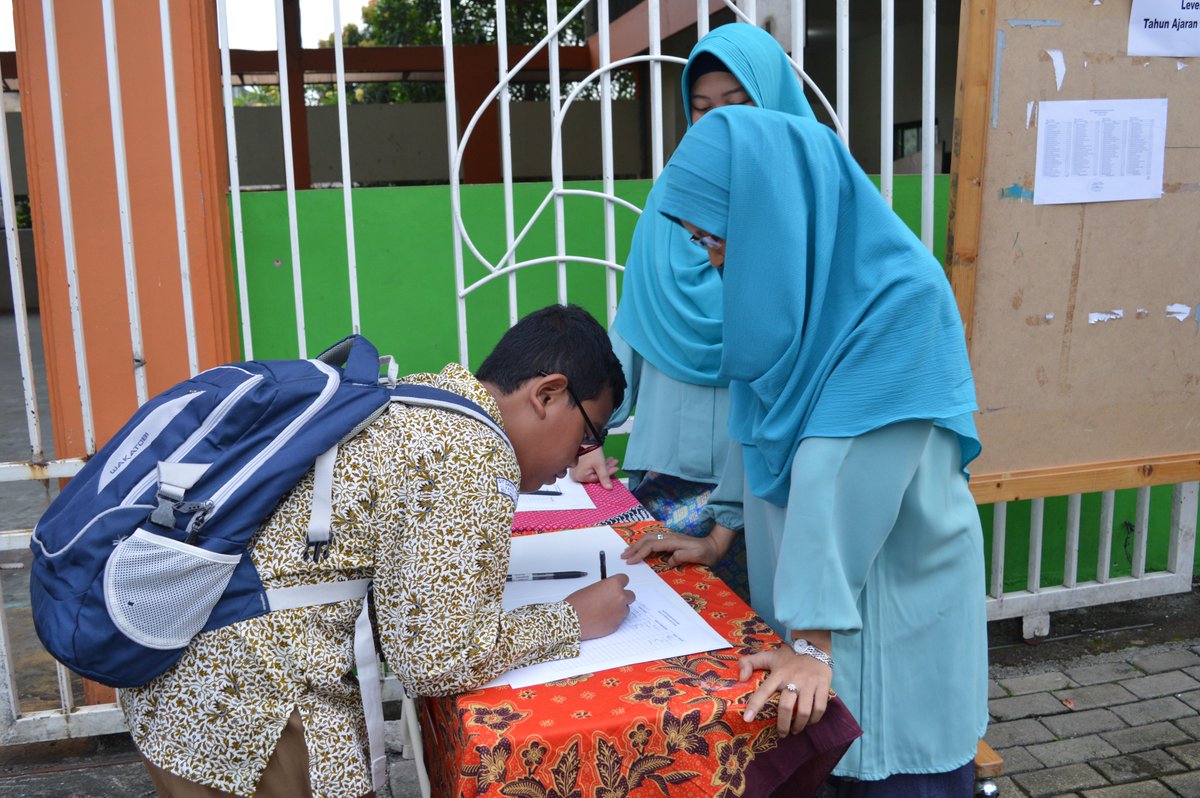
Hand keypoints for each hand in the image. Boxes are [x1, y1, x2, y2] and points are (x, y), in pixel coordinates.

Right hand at [564, 574, 635, 638]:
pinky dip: (613, 620)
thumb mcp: (592, 589)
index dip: (620, 584)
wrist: (571, 620)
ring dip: (618, 610)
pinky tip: (601, 619)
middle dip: (623, 598)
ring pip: (626, 609)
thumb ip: (605, 589)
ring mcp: (620, 612)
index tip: (617, 587)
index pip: (625, 580)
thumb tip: (610, 592)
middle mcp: (620, 597)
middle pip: (630, 595)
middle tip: (613, 601)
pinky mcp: (617, 625)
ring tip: (603, 612)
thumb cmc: (577, 603)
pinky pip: (619, 620)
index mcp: (614, 585)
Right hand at [570, 448, 618, 488]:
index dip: (608, 473)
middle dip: (607, 469)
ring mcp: (578, 470)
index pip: (597, 479)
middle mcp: (577, 475)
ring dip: (604, 466)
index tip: (615, 469)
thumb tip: (609, 488)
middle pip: (596, 474)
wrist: (586, 439)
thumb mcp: (600, 465)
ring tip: (612, 461)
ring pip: (595, 470)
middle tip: (614, 464)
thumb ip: (605, 477)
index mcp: (579, 477)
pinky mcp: (580, 465)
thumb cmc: (590, 451)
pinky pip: (591, 467)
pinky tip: (606, 460)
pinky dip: (599, 464)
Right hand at [621, 523, 736, 567]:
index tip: (631, 561)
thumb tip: (669, 560)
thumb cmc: (706, 553)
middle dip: (634, 547)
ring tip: (627, 552)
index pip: (652, 545)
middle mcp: (669, 537)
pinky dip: (643, 543)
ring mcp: (670, 537)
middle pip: (647, 539)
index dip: (640, 553)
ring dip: (637, 544)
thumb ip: (683, 556)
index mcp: (673, 541)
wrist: (714, 546)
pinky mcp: (671, 540)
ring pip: (649, 537)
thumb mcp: (698, 556)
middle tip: (623, 556)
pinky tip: (640, 549)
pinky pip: (653, 540)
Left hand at [738, 642, 831, 735]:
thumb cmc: (789, 656)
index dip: (754, 705)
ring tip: (795, 730)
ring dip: (799, 725)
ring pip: (804, 711)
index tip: (747, 719)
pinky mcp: (823, 686)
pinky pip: (820, 708)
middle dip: (783, 725)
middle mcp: (793, 679)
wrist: (814, 645)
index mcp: (778, 673)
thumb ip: (749, 663)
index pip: (764, 690)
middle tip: (781, 733)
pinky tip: (809, 722)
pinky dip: (814, 719)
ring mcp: (809, 683)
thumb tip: (741, 678)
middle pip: (786, 707)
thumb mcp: (768, 656)